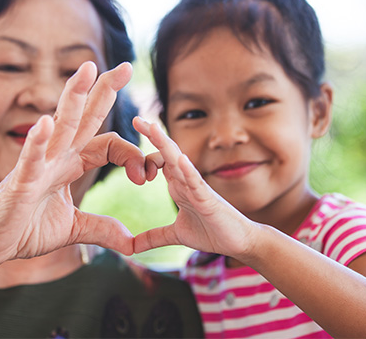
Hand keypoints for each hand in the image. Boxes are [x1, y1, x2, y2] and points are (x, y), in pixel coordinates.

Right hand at [0, 62, 145, 266]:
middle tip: (126, 66)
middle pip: (85, 117)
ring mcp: (38, 166)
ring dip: (73, 97)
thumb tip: (131, 242)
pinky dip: (37, 142)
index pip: (109, 145)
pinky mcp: (19, 182)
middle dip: (105, 91)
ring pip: (60, 126)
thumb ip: (101, 229)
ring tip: (88, 69)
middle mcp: (57, 157)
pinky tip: (45, 123)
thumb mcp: (73, 229)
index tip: (147, 177)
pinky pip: (30, 159)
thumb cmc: (25, 230)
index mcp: (70, 164)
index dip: (132, 156)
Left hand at [133, 117, 257, 257]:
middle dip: (152, 135)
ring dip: (166, 145)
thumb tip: (131, 248)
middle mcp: (186, 182)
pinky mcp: (209, 200)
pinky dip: (189, 171)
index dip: (143, 158)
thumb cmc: (212, 233)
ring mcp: (198, 188)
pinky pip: (197, 183)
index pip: (158, 163)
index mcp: (178, 186)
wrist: (240, 243)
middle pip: (167, 153)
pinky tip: (180, 160)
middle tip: (136, 118)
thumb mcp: (176, 235)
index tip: (125, 157)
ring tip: (153, 128)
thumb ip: (154, 237)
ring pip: (179, 162)